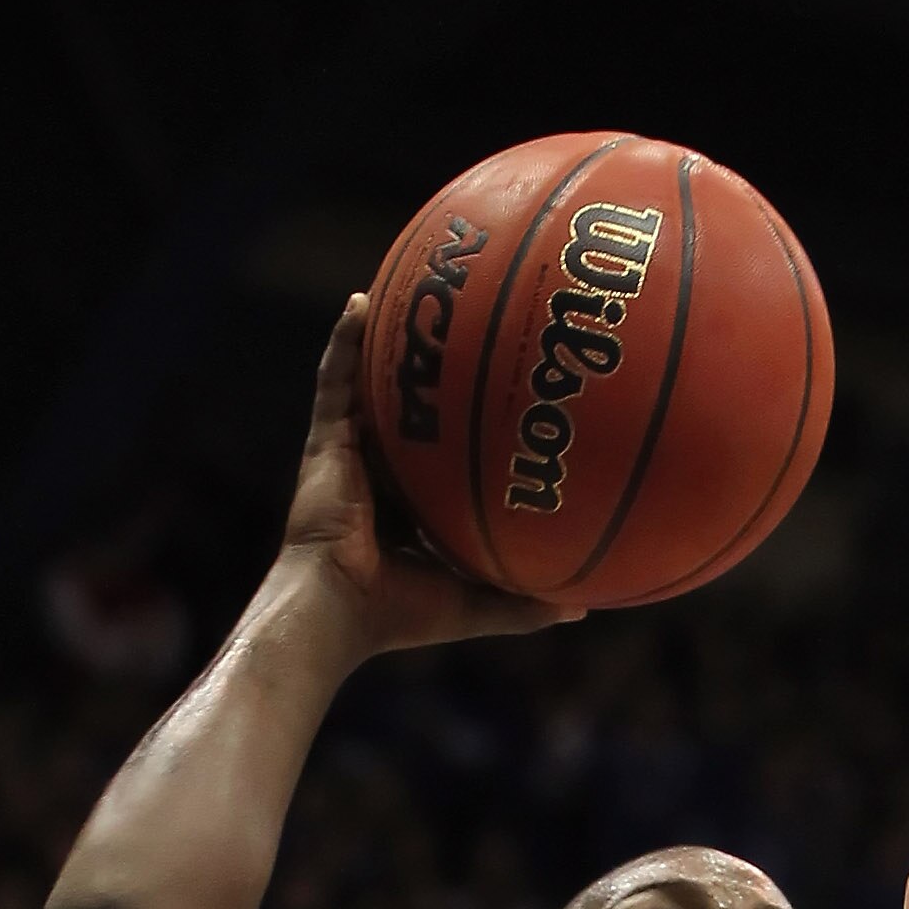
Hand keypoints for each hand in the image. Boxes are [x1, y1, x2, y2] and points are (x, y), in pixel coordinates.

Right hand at [277, 298, 583, 658]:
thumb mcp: (476, 605)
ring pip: (370, 384)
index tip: (502, 403)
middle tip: (465, 332)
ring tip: (411, 292)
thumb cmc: (400, 616)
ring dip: (386, 341)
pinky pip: (335, 378)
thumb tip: (583, 608)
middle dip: (431, 374)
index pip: (441, 458)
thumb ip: (524, 605)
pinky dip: (345, 339)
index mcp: (409, 508)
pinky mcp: (325, 440)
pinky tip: (360, 301)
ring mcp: (348, 452)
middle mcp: (379, 473)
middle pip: (410, 410)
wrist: (338, 608)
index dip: (464, 432)